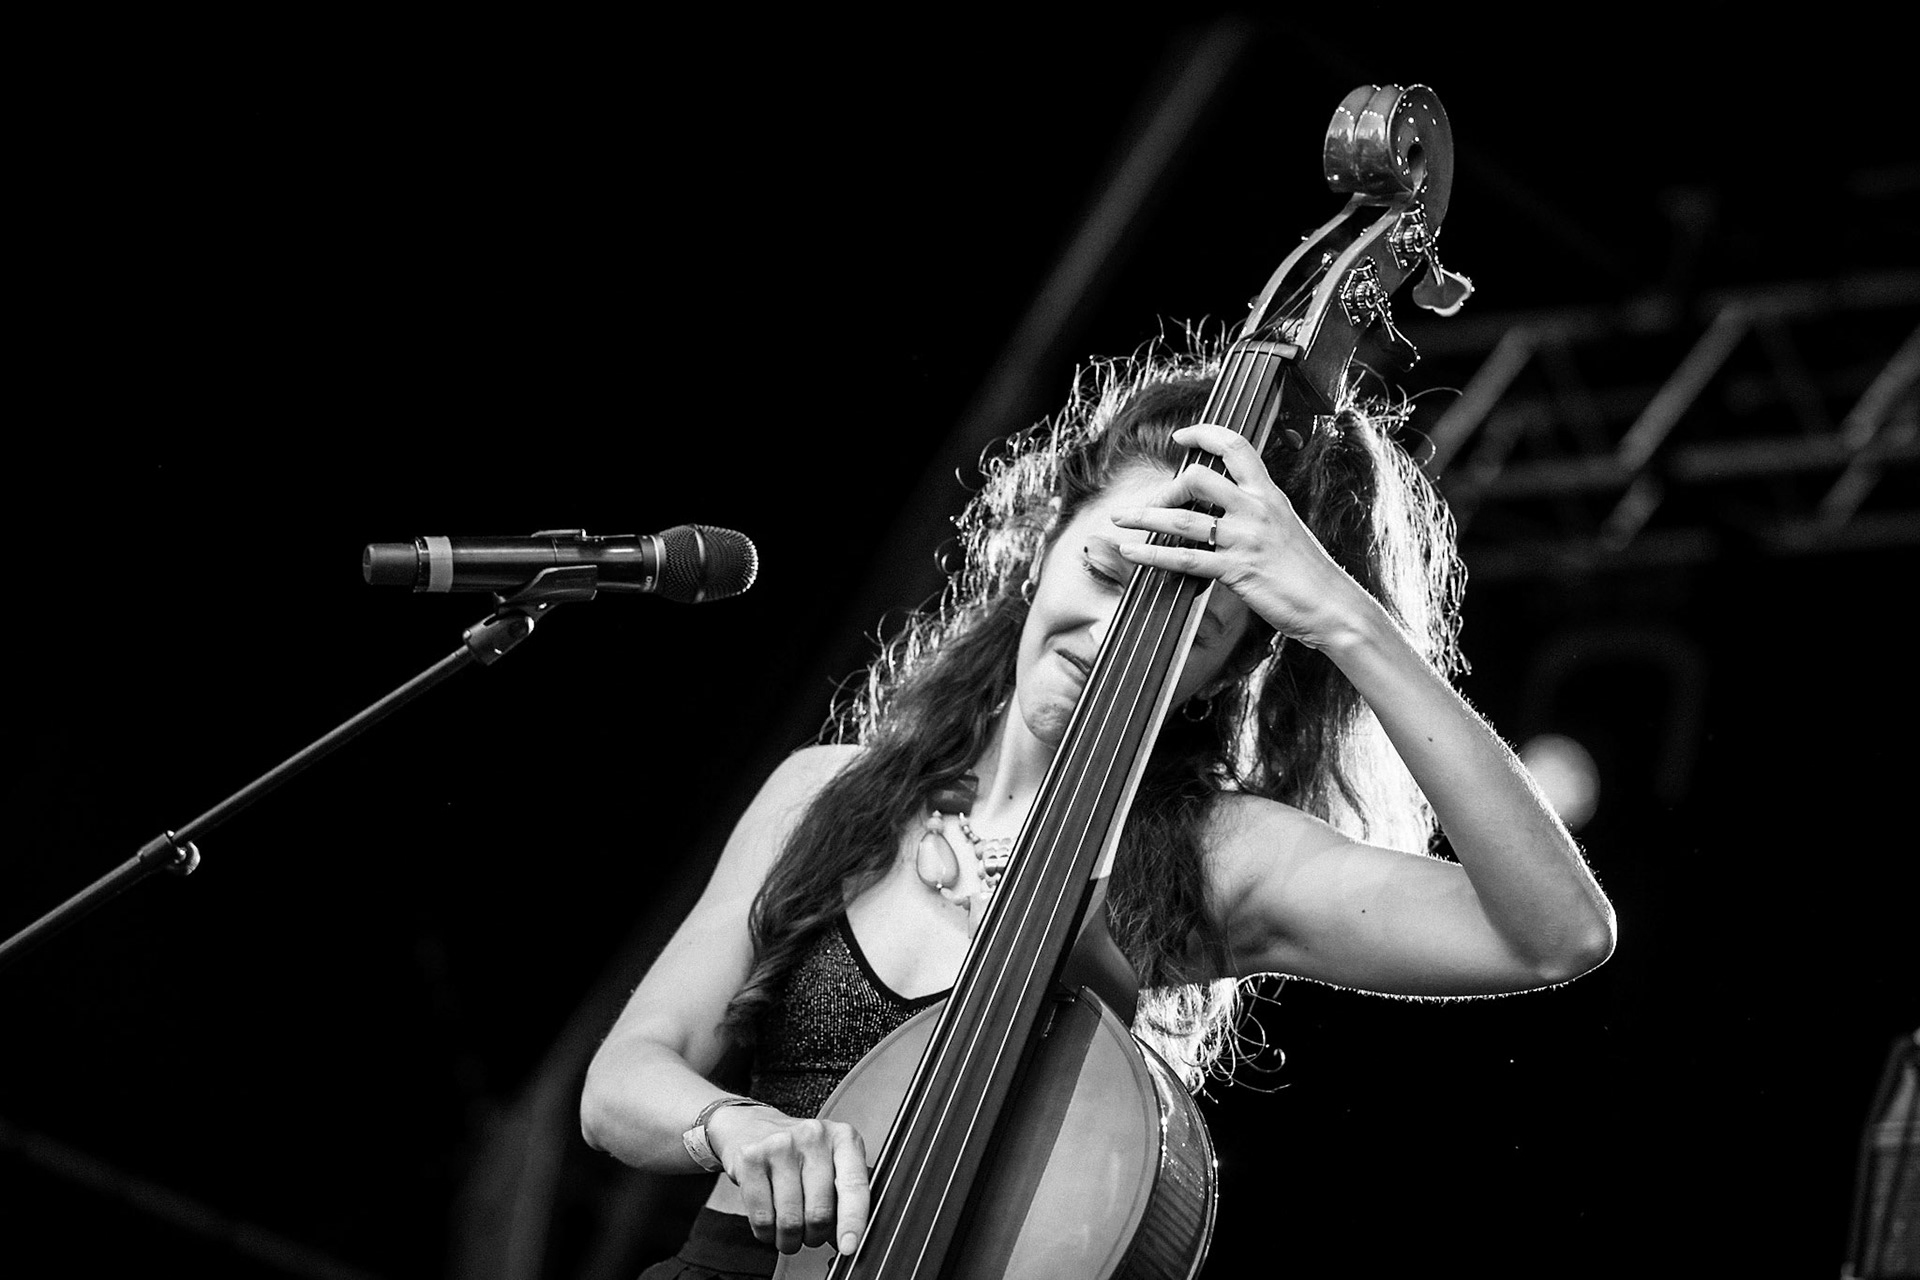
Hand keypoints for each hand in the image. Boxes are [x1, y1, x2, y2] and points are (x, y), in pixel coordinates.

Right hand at [708, 1104, 870, 1255]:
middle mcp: (813, 1137)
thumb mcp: (830, 1160)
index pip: (854, 1185)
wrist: (751, 1125)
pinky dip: (767, 1233)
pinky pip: (762, 1218)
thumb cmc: (798, 1150)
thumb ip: (845, 1194)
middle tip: (810, 1234)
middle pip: (819, 1212)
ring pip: (790, 1220)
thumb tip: (849, 1240)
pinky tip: (770, 1222)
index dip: (853, 1221)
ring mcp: (780, 1146)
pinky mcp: (751, 1160)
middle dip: (815, 1237)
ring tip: (789, 1231)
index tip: (849, 1247)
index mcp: (843, 1139)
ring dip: (790, 1239)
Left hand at [1110, 423, 1370, 649]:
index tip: (1181, 436)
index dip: (1205, 435)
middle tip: (1149, 501)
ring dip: (1144, 517)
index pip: (1237, 447)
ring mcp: (1245, 539)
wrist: (1332, 605)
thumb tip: (1221, 514)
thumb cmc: (1308, 573)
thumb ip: (1255, 515)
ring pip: (1182, 520)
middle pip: (1199, 478)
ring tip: (1119, 520)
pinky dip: (1152, 554)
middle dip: (1165, 487)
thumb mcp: (1285, 530)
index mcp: (1269, 495)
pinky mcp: (1237, 570)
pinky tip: (1133, 552)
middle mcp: (1256, 510)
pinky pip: (1185, 559)